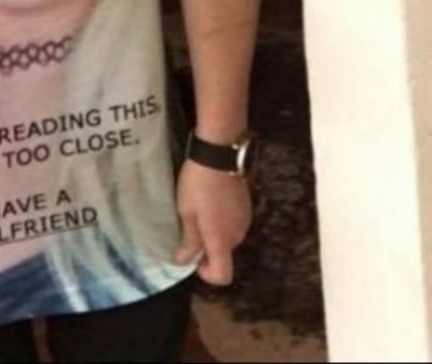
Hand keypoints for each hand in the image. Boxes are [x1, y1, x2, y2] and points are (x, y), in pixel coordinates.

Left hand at [174, 159, 251, 285]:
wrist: (219, 155)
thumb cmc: (198, 185)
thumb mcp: (186, 211)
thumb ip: (189, 240)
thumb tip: (184, 261)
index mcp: (221, 240)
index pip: (223, 275)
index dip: (208, 275)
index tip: (195, 261)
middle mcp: (237, 235)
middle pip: (225, 255)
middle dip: (208, 250)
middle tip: (190, 230)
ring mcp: (245, 221)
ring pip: (229, 239)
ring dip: (215, 234)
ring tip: (199, 213)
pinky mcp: (247, 207)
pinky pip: (234, 225)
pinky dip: (223, 222)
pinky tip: (211, 203)